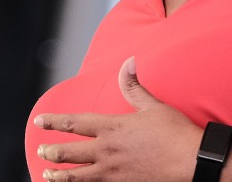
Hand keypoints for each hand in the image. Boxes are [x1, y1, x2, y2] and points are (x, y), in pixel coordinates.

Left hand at [34, 57, 202, 180]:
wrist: (192, 161)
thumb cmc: (175, 132)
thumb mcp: (153, 106)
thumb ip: (134, 86)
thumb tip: (128, 62)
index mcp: (112, 127)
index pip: (74, 123)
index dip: (54, 121)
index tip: (39, 121)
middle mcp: (108, 150)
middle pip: (70, 151)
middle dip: (52, 151)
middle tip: (41, 150)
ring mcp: (113, 171)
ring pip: (78, 176)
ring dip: (59, 175)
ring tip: (47, 175)